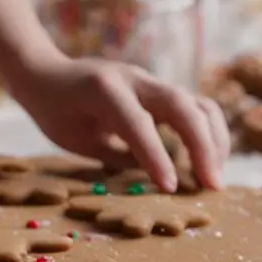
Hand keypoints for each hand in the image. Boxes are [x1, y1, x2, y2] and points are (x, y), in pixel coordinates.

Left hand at [8, 57, 229, 191]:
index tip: (171, 187)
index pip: (137, 123)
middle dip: (203, 146)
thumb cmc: (54, 110)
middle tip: (212, 186)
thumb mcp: (73, 138)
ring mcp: (151, 82)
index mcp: (104, 89)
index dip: (156, 156)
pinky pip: (194, 108)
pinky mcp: (161, 91)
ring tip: (213, 178)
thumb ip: (113, 153)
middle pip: (182, 106)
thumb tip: (152, 177)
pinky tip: (208, 162)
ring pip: (198, 104)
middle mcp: (134, 79)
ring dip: (214, 141)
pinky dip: (207, 134)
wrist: (47, 74)